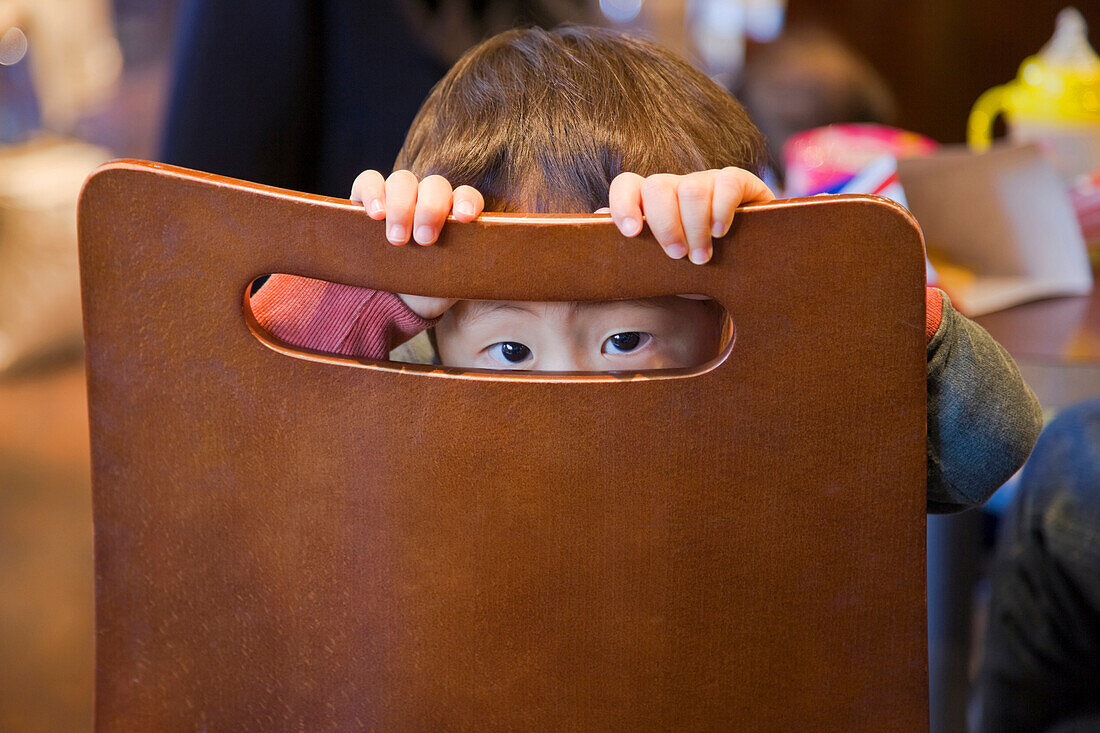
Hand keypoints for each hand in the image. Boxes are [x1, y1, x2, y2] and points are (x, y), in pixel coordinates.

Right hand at [351, 170, 486, 318]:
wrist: (389, 301)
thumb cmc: (427, 290)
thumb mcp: (453, 282)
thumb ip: (472, 269)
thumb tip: (499, 272)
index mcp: (453, 215)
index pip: (466, 196)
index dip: (467, 201)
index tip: (466, 218)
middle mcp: (427, 201)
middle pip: (434, 185)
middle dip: (430, 209)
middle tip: (424, 240)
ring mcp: (397, 198)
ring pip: (403, 180)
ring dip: (401, 206)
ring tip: (397, 239)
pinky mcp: (367, 200)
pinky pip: (368, 181)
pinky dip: (371, 192)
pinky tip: (374, 214)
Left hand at [606, 168, 774, 263]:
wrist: (746, 271)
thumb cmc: (696, 272)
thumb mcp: (660, 267)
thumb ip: (632, 247)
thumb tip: (598, 219)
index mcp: (652, 204)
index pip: (627, 184)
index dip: (624, 204)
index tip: (631, 232)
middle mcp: (677, 187)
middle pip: (658, 186)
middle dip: (665, 225)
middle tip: (677, 256)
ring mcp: (708, 182)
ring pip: (692, 188)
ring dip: (696, 227)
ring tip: (702, 258)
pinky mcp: (740, 183)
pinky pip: (728, 182)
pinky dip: (722, 209)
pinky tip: (722, 233)